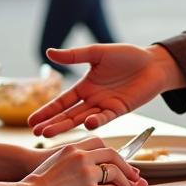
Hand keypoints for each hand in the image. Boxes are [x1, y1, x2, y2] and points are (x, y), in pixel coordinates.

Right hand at [21, 137, 147, 185]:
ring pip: (117, 174)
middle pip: (113, 156)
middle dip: (128, 168)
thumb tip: (92, 173)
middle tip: (136, 179)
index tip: (121, 163)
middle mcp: (82, 157)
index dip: (114, 154)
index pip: (101, 144)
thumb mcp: (55, 163)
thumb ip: (73, 162)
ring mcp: (87, 174)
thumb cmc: (37, 185)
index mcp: (73, 148)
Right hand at [27, 44, 179, 136]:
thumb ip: (75, 55)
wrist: (154, 62)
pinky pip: (105, 117)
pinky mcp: (120, 109)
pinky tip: (86, 122)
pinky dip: (95, 120)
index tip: (32, 121)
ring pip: (81, 119)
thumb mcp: (98, 53)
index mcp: (85, 86)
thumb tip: (49, 52)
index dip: (47, 111)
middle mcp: (93, 99)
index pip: (62, 101)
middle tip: (35, 133)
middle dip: (52, 123)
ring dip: (67, 126)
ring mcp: (105, 106)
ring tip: (49, 133)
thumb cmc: (127, 55)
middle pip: (68, 114)